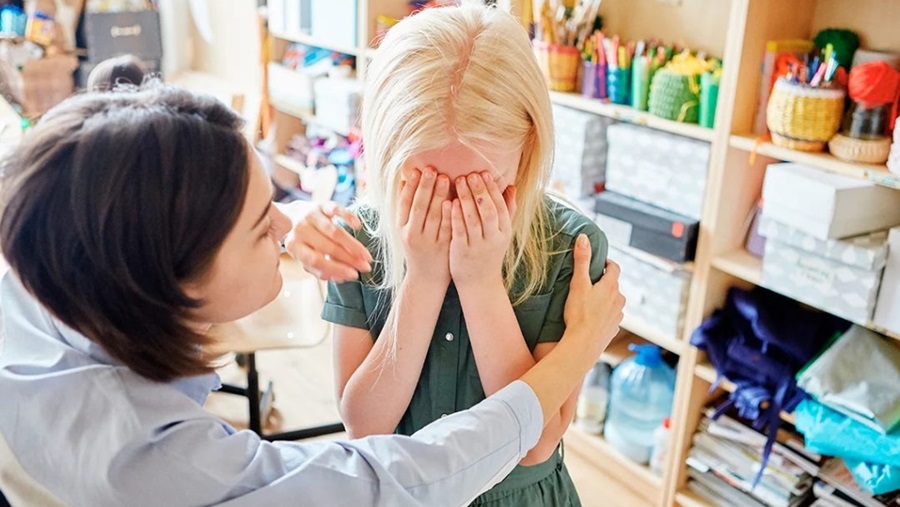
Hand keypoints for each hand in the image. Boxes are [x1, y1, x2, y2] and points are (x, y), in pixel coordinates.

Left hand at [282, 201, 372, 282]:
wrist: (295, 215)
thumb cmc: (306, 242)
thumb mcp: (308, 257)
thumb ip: (322, 270)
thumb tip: (342, 278)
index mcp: (294, 246)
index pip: (317, 261)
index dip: (337, 269)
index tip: (354, 275)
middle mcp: (300, 230)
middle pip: (328, 247)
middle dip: (350, 259)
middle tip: (365, 266)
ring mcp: (311, 215)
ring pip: (335, 232)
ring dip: (353, 245)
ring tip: (366, 255)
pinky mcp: (321, 204)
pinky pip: (336, 209)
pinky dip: (348, 217)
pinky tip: (358, 226)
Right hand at [400, 167, 451, 286]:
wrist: (426, 278)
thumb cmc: (417, 248)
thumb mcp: (407, 229)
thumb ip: (407, 207)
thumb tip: (406, 179)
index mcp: (401, 228)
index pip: (404, 203)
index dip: (411, 186)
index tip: (417, 170)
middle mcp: (412, 235)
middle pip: (418, 207)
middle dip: (425, 187)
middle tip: (432, 169)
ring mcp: (428, 242)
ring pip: (433, 216)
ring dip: (438, 196)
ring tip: (444, 178)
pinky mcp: (443, 248)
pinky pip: (446, 228)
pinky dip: (449, 214)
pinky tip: (453, 200)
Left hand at [449, 172, 516, 288]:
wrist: (480, 283)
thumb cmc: (490, 252)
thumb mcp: (502, 233)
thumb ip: (508, 209)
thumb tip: (512, 185)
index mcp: (505, 232)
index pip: (500, 206)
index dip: (492, 189)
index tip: (484, 173)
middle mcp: (493, 238)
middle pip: (487, 210)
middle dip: (479, 191)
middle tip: (469, 174)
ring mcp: (477, 246)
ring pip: (472, 219)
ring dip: (465, 198)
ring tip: (458, 181)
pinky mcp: (462, 251)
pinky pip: (459, 230)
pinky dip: (455, 215)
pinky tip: (449, 201)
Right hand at [563, 234, 624, 358]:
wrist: (583, 345)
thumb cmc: (579, 314)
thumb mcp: (578, 284)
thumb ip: (581, 260)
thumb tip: (584, 237)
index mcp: (611, 287)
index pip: (614, 268)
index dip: (607, 263)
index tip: (599, 263)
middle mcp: (619, 300)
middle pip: (614, 286)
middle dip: (604, 282)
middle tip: (589, 282)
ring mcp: (618, 316)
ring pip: (613, 302)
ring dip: (605, 299)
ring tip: (590, 302)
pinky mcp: (613, 329)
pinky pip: (610, 318)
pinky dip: (604, 315)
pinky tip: (592, 319)